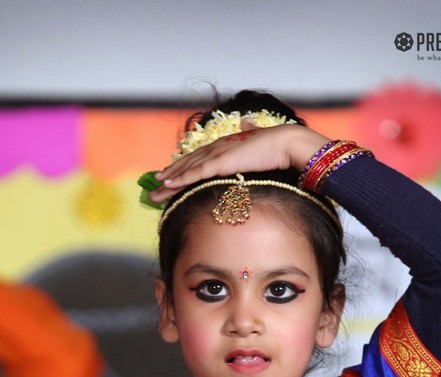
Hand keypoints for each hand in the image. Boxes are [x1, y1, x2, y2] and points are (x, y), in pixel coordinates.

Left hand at [150, 123, 331, 203]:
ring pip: (187, 169)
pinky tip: (168, 184)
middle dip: (170, 176)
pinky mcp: (221, 163)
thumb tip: (247, 121)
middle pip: (187, 163)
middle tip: (154, 187)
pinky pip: (196, 173)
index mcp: (225, 145)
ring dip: (169, 180)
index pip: (198, 158)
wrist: (285, 143)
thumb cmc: (276, 146)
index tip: (169, 176)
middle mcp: (217, 148)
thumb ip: (250, 133)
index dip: (182, 167)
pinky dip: (181, 179)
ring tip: (155, 191)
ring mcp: (218, 154)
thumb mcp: (258, 140)